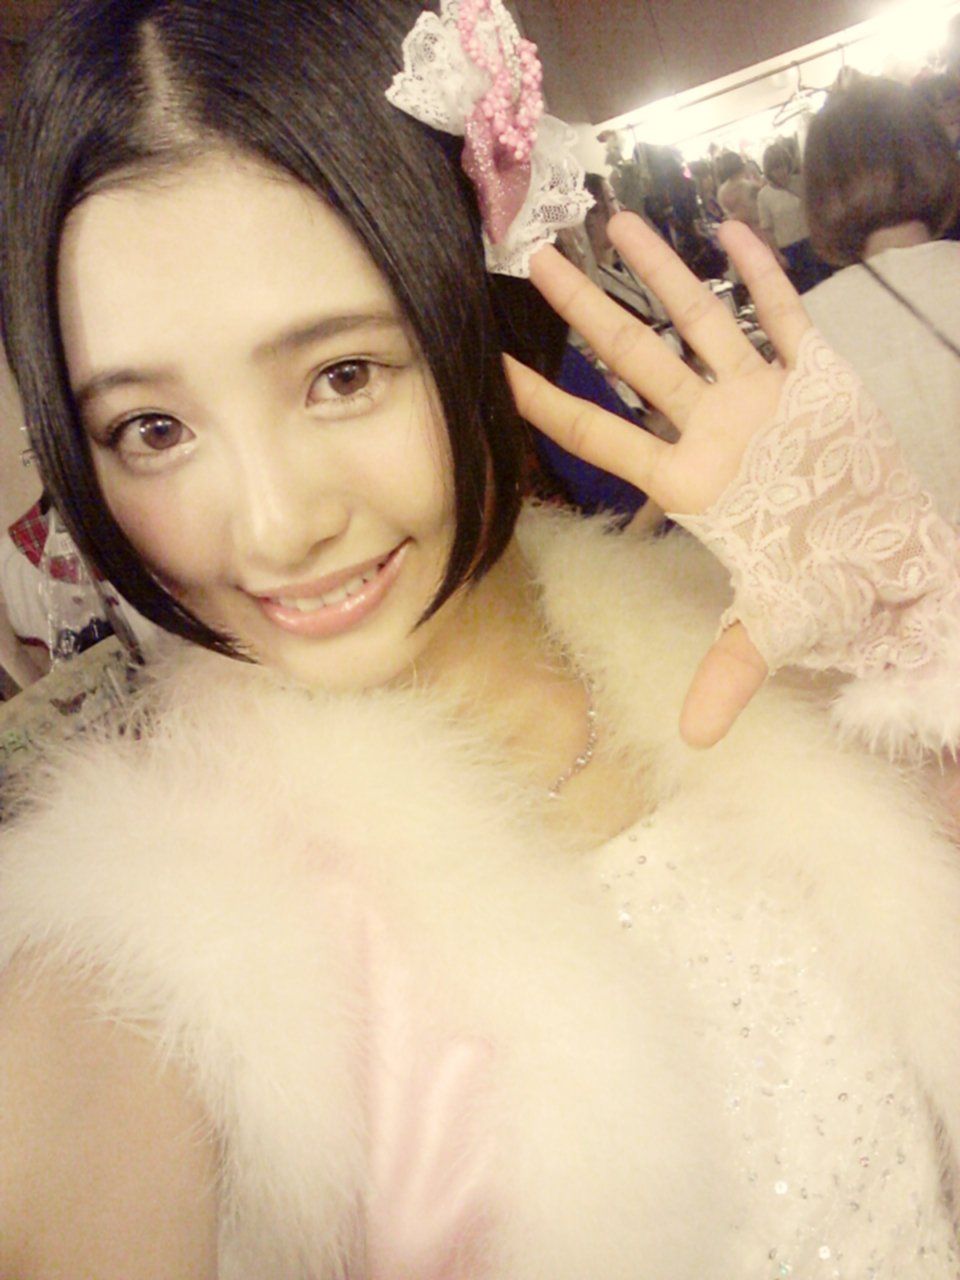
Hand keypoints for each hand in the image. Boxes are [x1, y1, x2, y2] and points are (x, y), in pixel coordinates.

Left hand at [505, 213, 813, 747]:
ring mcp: (761, 398)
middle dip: (590, 311)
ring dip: (663, 274)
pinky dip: (760, 278)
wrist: (895, 564)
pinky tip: (727, 233)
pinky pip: (784, 316)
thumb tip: (694, 741)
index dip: (547, 400)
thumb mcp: (776, 627)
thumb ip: (729, 671)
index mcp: (691, 481)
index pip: (601, 434)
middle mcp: (713, 430)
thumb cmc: (831, 590)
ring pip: (701, 322)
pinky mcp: (817, 377)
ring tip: (614, 221)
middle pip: (637, 359)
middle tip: (541, 259)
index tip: (494, 363)